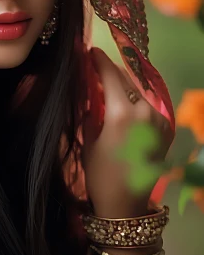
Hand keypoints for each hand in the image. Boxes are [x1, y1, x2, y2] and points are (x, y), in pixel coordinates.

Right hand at [81, 47, 173, 218]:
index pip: (110, 75)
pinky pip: (149, 105)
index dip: (98, 60)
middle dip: (112, 71)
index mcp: (121, 113)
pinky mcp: (166, 128)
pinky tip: (126, 104)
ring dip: (126, 86)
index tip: (90, 50)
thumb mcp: (88, 139)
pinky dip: (137, 100)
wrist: (126, 204)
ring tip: (110, 86)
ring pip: (140, 91)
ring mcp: (159, 119)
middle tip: (97, 65)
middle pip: (127, 79)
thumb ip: (91, 109)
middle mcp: (144, 111)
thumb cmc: (100, 174)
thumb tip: (90, 89)